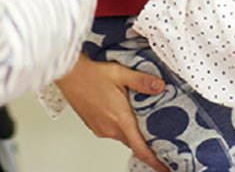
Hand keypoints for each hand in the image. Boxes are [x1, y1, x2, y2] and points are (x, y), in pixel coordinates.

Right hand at [57, 53, 169, 171]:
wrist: (69, 74)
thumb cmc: (91, 74)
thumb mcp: (121, 73)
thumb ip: (142, 82)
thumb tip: (160, 87)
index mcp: (120, 119)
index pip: (141, 148)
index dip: (154, 162)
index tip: (165, 168)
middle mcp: (110, 129)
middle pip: (134, 142)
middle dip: (145, 142)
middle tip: (158, 134)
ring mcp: (100, 129)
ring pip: (122, 136)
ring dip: (131, 131)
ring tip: (138, 116)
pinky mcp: (93, 126)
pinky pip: (112, 131)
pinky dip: (119, 126)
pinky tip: (120, 111)